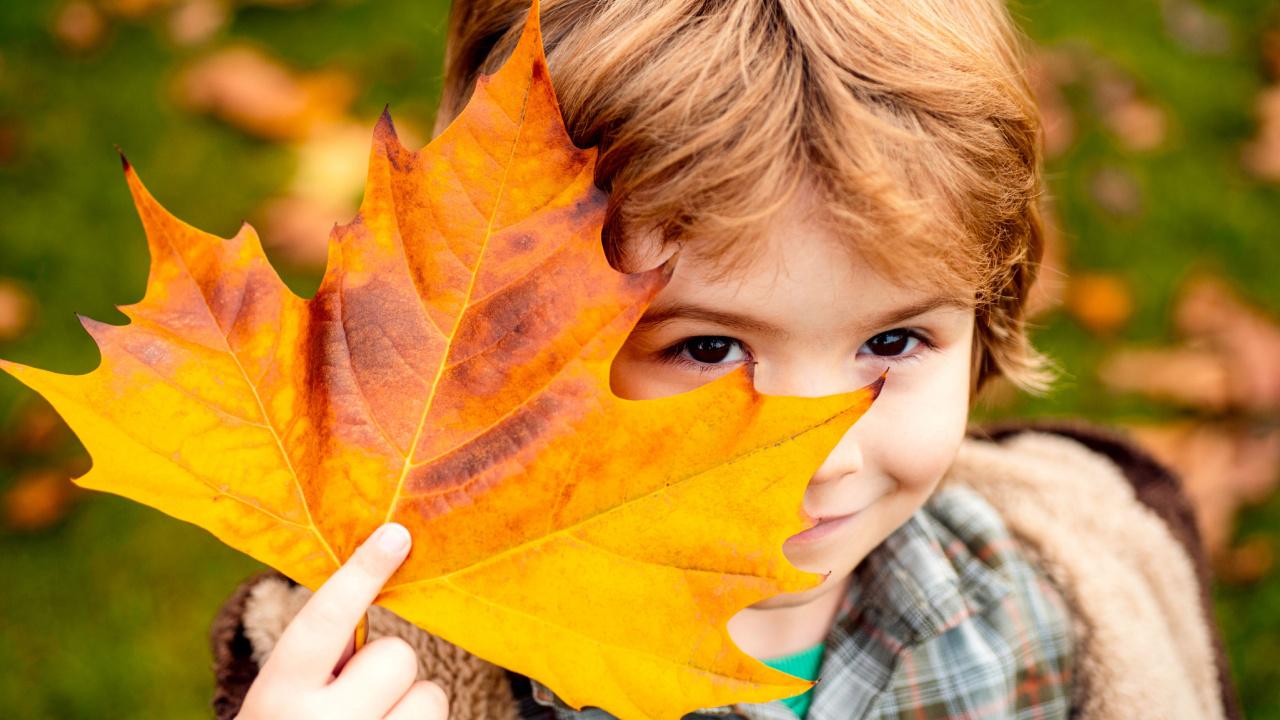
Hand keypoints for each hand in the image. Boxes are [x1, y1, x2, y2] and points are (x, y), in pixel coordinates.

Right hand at [236, 523, 448, 718]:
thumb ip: (320, 655)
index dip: (361, 573)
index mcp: (278, 694)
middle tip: (354, 700)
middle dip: (385, 672)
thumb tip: (373, 583)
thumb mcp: (280, 697)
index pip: (323, 620)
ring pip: (430, 695)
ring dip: (409, 707)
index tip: (396, 534)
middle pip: (398, 655)